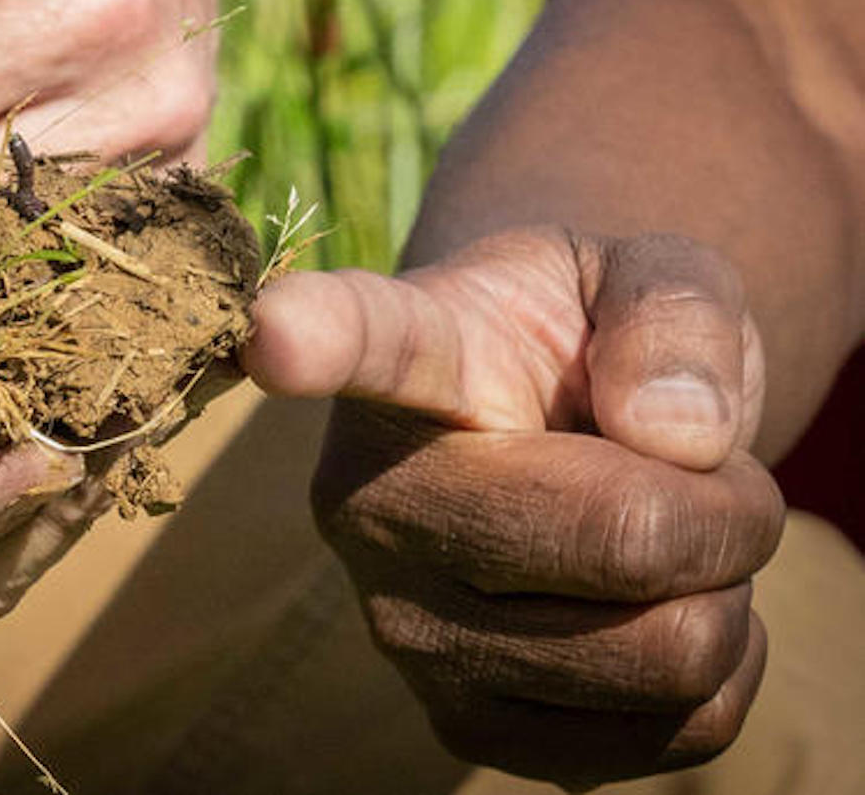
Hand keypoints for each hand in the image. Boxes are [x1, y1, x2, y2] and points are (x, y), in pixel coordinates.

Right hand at [242, 229, 785, 787]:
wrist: (548, 442)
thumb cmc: (585, 339)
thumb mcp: (639, 270)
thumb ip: (674, 309)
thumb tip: (677, 437)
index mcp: (408, 352)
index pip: (359, 341)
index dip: (316, 337)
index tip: (271, 333)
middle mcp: (371, 501)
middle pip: (623, 540)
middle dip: (732, 507)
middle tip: (705, 469)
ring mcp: (404, 629)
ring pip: (666, 656)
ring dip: (728, 591)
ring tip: (662, 533)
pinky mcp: (464, 726)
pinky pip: (674, 734)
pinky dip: (725, 675)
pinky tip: (655, 609)